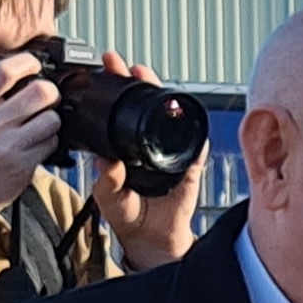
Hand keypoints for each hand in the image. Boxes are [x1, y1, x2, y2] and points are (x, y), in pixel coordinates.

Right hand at [0, 51, 64, 233]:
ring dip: (52, 119)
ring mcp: (8, 144)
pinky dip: (49, 142)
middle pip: (38, 91)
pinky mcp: (23, 164)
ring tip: (43, 123)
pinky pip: (50, 144)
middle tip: (48, 96)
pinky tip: (38, 144)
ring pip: (51, 118)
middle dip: (50, 91)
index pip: (3, 72)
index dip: (26, 62)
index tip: (34, 64)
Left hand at [83, 52, 203, 269]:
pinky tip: (187, 117)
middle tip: (124, 64)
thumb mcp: (109, 199)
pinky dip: (196, 135)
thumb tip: (106, 163)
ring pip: (170, 116)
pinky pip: (197, 146)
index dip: (114, 87)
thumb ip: (106, 182)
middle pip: (146, 103)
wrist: (152, 238)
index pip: (120, 109)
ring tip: (147, 77)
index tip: (105, 67)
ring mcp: (171, 150)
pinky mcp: (191, 164)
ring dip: (163, 95)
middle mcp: (148, 142)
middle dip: (136, 81)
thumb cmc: (128, 215)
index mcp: (125, 146)